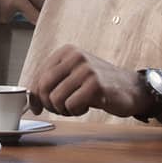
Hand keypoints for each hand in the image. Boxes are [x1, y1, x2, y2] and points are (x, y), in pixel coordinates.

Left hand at [26, 44, 153, 119]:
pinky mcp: (96, 84)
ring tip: (76, 106)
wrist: (130, 88)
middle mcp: (75, 56)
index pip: (39, 75)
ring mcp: (86, 69)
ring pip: (56, 98)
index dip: (35, 96)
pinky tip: (87, 106)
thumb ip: (52, 83)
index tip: (36, 108)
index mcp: (66, 51)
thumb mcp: (73, 76)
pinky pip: (71, 105)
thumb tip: (30, 102)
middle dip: (48, 104)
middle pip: (44, 87)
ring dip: (63, 110)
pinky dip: (76, 111)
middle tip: (61, 109)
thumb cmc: (97, 84)